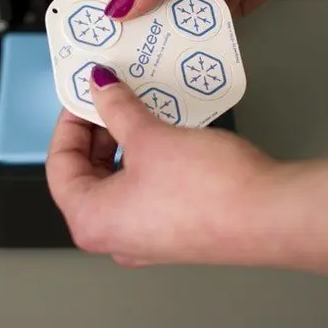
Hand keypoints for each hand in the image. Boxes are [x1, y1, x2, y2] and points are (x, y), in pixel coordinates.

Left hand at [46, 65, 280, 266]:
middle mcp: (113, 237)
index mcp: (91, 221)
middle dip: (95, 133)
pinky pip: (142, 192)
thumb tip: (101, 87)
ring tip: (135, 111)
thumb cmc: (205, 188)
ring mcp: (144, 239)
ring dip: (121, 145)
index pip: (58, 164)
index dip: (69, 122)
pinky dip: (142, 162)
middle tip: (108, 99)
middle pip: (85, 176)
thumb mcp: (150, 137)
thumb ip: (117, 109)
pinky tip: (159, 136)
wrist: (269, 216)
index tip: (83, 95)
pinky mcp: (173, 233)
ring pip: (115, 183)